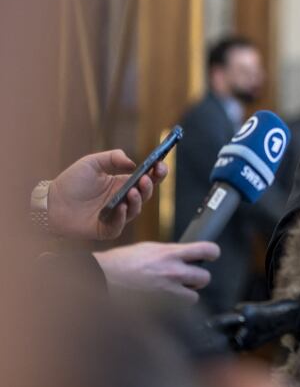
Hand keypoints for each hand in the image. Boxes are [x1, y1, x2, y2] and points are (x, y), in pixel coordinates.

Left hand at [47, 149, 167, 240]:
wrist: (51, 202)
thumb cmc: (72, 182)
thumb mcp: (92, 162)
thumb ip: (112, 157)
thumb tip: (133, 164)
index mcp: (123, 184)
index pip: (147, 179)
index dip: (157, 173)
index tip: (160, 165)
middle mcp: (124, 200)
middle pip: (146, 194)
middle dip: (149, 186)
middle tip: (145, 178)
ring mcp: (117, 215)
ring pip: (136, 210)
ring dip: (137, 200)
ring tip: (132, 191)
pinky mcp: (108, 229)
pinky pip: (120, 224)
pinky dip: (122, 216)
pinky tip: (120, 206)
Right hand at [92, 241, 218, 304]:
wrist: (101, 278)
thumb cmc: (120, 263)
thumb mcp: (148, 249)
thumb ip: (169, 253)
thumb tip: (183, 256)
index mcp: (170, 254)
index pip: (207, 250)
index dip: (213, 253)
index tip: (212, 254)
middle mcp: (173, 273)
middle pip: (205, 277)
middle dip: (198, 278)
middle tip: (188, 277)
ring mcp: (168, 292)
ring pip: (193, 297)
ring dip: (186, 294)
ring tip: (172, 290)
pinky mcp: (161, 307)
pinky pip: (176, 309)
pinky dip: (172, 306)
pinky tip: (161, 300)